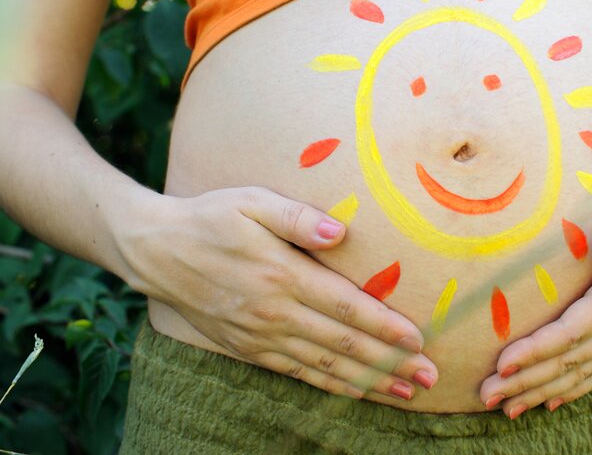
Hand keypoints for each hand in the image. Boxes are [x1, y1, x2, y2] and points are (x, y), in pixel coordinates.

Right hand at [114, 186, 437, 401]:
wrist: (158, 251)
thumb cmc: (211, 218)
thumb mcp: (250, 201)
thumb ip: (296, 217)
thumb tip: (339, 232)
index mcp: (282, 275)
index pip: (345, 308)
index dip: (384, 326)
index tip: (418, 340)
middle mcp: (275, 313)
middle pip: (344, 345)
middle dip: (391, 362)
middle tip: (430, 376)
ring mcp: (261, 336)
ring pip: (325, 367)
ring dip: (369, 381)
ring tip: (407, 393)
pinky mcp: (249, 348)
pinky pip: (298, 374)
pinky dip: (331, 386)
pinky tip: (357, 391)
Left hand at [479, 183, 591, 417]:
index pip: (572, 331)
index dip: (536, 350)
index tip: (502, 364)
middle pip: (571, 360)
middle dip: (527, 380)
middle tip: (486, 397)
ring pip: (584, 371)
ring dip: (544, 390)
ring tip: (509, 409)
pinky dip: (576, 387)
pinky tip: (554, 400)